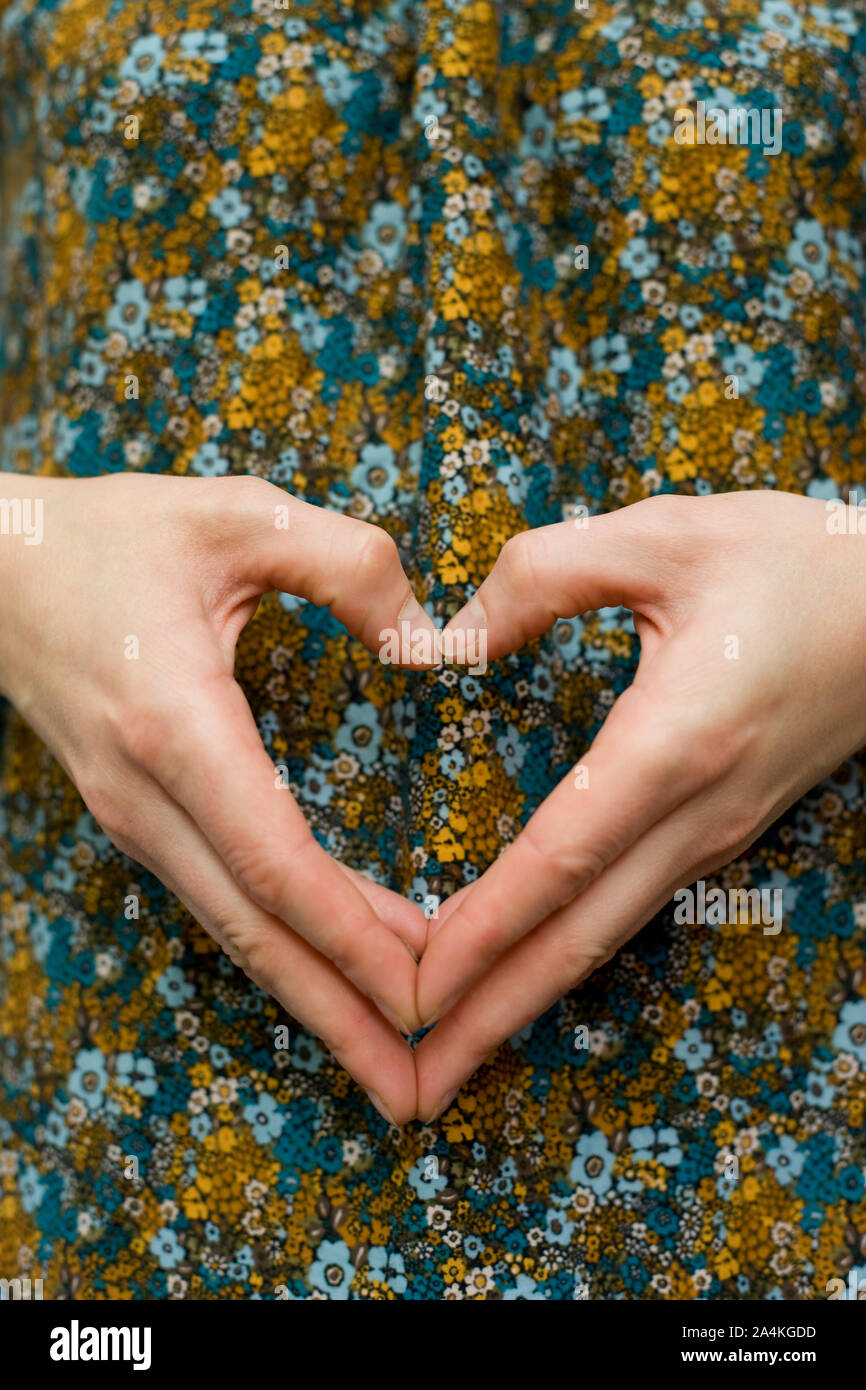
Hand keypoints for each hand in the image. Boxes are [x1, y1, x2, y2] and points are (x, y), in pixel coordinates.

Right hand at [0, 472, 439, 1123]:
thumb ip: (344, 561)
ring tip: (397, 1063)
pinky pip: (224, 902)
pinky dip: (288, 951)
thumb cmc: (115, 537)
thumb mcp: (236, 513)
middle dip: (343, 1018)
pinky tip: (344, 975)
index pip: (275, 863)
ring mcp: (137, 818)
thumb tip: (429, 636)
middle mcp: (149, 796)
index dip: (354, 937)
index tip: (429, 994)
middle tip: (424, 1091)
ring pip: (237, 931)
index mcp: (175, 727)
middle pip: (256, 933)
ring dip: (320, 1001)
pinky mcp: (142, 818)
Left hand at [414, 490, 865, 1119]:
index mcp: (676, 741)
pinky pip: (630, 908)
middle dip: (492, 1013)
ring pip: (607, 934)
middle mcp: (697, 811)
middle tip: (416, 1085)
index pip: (562, 858)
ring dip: (524, 996)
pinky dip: (564, 953)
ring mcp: (716, 832)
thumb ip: (545, 575)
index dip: (485, 929)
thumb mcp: (666, 534)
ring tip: (453, 1051)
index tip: (418, 990)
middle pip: (581, 934)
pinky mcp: (721, 830)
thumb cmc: (794, 563)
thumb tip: (454, 633)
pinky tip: (520, 970)